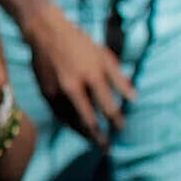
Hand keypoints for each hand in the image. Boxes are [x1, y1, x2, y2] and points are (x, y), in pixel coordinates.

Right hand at [21, 0, 132, 140]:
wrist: (45, 31)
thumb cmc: (79, 42)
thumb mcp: (104, 55)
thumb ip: (119, 78)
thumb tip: (135, 99)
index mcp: (91, 75)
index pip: (107, 106)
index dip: (116, 121)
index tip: (122, 129)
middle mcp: (73, 86)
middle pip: (88, 120)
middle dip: (98, 137)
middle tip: (107, 149)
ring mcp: (57, 91)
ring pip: (72, 121)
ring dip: (83, 134)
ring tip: (94, 142)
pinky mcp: (45, 93)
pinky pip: (60, 115)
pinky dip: (70, 124)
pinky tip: (78, 128)